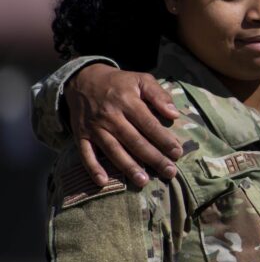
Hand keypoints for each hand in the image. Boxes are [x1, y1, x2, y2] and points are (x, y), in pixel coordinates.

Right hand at [65, 64, 182, 186]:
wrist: (83, 79)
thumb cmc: (119, 83)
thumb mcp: (141, 79)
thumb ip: (159, 95)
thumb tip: (174, 114)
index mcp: (127, 101)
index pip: (149, 124)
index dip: (164, 140)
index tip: (177, 153)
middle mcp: (110, 116)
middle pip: (134, 141)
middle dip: (153, 158)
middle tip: (169, 172)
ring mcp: (94, 127)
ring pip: (113, 150)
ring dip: (128, 167)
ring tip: (143, 181)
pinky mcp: (80, 135)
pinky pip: (85, 154)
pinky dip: (92, 168)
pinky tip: (103, 182)